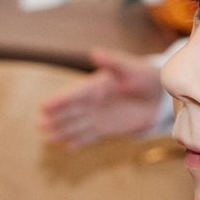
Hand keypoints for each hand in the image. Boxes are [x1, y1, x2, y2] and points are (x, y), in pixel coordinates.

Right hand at [41, 47, 166, 149]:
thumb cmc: (145, 77)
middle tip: (41, 124)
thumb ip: (112, 62)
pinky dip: (79, 142)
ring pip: (76, 125)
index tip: (45, 106)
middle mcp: (92, 102)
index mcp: (94, 85)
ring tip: (49, 138)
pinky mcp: (106, 129)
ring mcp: (97, 116)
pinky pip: (89, 137)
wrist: (159, 96)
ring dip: (63, 131)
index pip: (73, 94)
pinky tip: (68, 148)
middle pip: (69, 111)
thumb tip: (94, 52)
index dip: (59, 100)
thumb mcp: (130, 68)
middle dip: (55, 118)